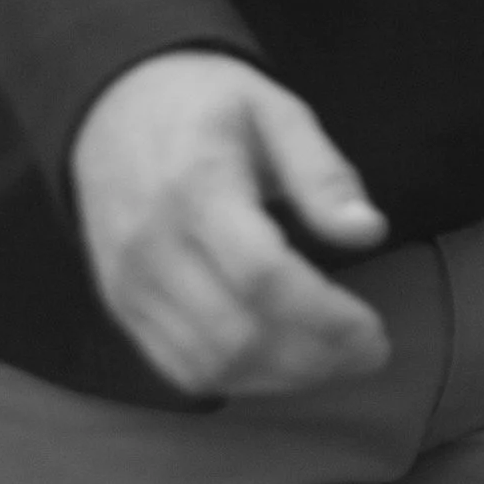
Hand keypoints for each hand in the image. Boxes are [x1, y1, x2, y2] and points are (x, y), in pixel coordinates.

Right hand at [70, 50, 391, 397]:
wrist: (110, 107)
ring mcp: (130, 283)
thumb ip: (322, 172)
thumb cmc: (207, 104)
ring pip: (210, 363)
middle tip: (367, 351)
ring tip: (333, 360)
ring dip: (282, 377)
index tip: (374, 329)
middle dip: (314, 358)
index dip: (326, 317)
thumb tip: (370, 231)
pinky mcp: (120, 306)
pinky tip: (282, 362)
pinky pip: (180, 367)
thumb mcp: (275, 111)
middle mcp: (153, 245)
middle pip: (238, 334)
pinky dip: (240, 379)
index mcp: (198, 186)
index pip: (263, 277)